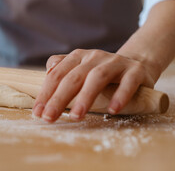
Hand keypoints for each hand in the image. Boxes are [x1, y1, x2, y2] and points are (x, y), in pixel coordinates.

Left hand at [32, 49, 157, 122]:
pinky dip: (120, 96)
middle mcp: (94, 56)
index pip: (57, 74)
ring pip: (97, 78)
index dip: (46, 93)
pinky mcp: (135, 71)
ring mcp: (115, 62)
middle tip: (49, 117)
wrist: (136, 64)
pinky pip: (128, 82)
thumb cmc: (102, 74)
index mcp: (77, 56)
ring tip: (76, 116)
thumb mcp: (80, 69)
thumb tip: (47, 73)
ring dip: (85, 97)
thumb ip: (62, 71)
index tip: (38, 112)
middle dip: (59, 98)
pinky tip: (112, 110)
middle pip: (73, 77)